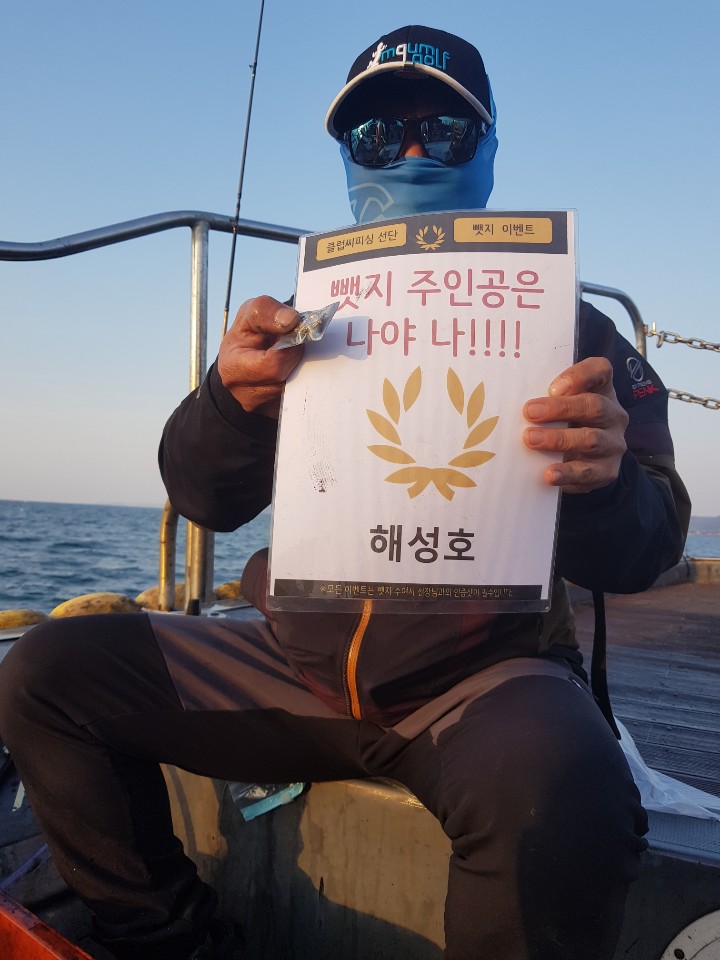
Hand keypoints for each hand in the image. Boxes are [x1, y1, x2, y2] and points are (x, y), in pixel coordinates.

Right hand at [218, 296, 303, 418]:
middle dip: (298, 358)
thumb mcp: (249, 314)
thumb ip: (267, 311)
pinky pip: (303, 400)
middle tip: (295, 344)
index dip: (290, 347)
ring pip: (299, 390)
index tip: (292, 333)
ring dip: (303, 369)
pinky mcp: (279, 414)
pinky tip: (296, 370)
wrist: (243, 361)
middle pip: (289, 379)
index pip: (274, 366)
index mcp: (234, 371)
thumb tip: (291, 320)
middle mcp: (248, 397)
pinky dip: (305, 382)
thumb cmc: (246, 336)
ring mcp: (265, 409)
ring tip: (292, 357)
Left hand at [522, 357, 627, 493]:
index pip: (600, 370)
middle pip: (594, 405)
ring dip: (559, 439)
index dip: (579, 375)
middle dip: (560, 408)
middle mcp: (612, 415)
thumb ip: (542, 398)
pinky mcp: (607, 471)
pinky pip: (589, 472)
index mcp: (601, 391)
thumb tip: (504, 395)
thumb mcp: (554, 407)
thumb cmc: (560, 426)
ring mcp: (613, 444)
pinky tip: (549, 474)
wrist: (580, 466)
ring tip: (531, 439)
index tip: (552, 387)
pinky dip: (567, 473)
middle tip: (530, 412)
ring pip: (592, 439)